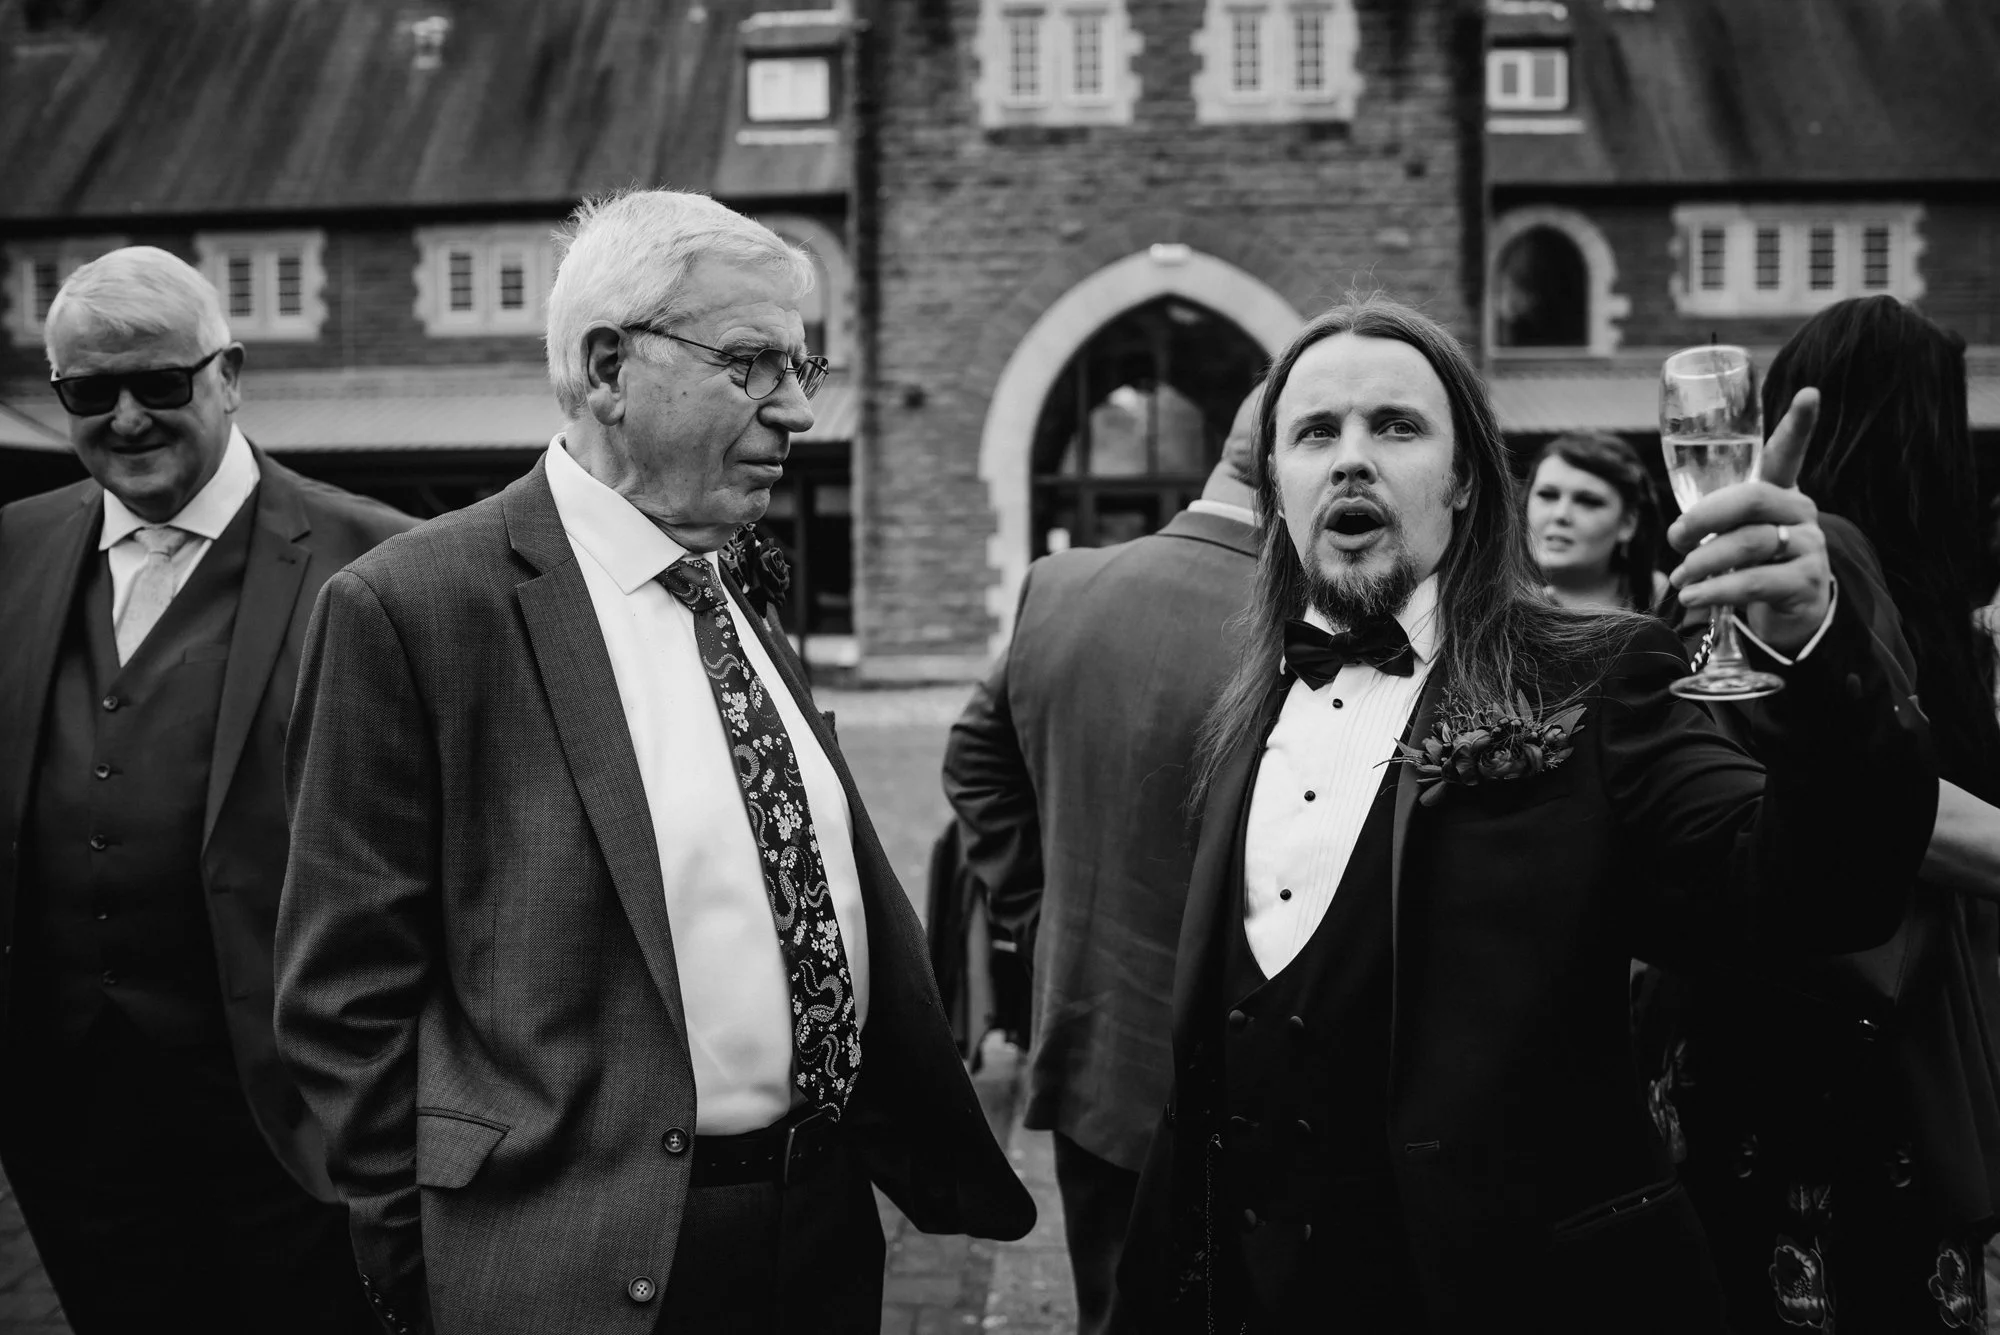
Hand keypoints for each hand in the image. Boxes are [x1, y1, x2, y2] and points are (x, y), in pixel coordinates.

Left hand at [1667, 388, 1831, 656]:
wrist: (1790, 611)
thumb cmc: (1752, 561)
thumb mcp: (1735, 532)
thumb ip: (1711, 519)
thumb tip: (1677, 531)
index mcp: (1781, 491)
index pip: (1789, 453)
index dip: (1799, 424)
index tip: (1810, 393)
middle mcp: (1801, 512)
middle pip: (1753, 499)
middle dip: (1704, 518)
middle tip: (1675, 537)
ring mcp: (1809, 546)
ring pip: (1750, 543)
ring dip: (1704, 561)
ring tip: (1679, 578)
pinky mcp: (1807, 583)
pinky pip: (1755, 582)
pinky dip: (1716, 590)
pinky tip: (1694, 597)